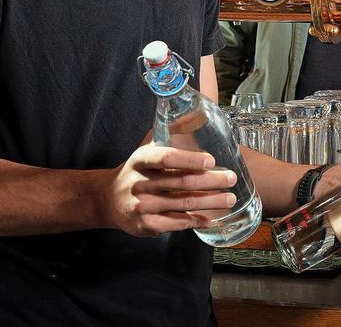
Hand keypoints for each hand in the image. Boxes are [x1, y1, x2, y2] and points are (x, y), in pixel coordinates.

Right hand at [104, 144, 237, 236]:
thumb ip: (167, 135)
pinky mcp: (145, 225)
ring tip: (230, 198)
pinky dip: (195, 221)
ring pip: (184, 204)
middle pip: (182, 183)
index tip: (212, 160)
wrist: (108, 200)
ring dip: (211, 202)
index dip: (190, 159)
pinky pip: (176, 223)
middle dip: (212, 181)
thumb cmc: (137, 171)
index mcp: (141, 160)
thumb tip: (195, 115)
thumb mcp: (146, 149)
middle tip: (231, 179)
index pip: (166, 158)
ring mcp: (142, 206)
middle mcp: (140, 183)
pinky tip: (209, 218)